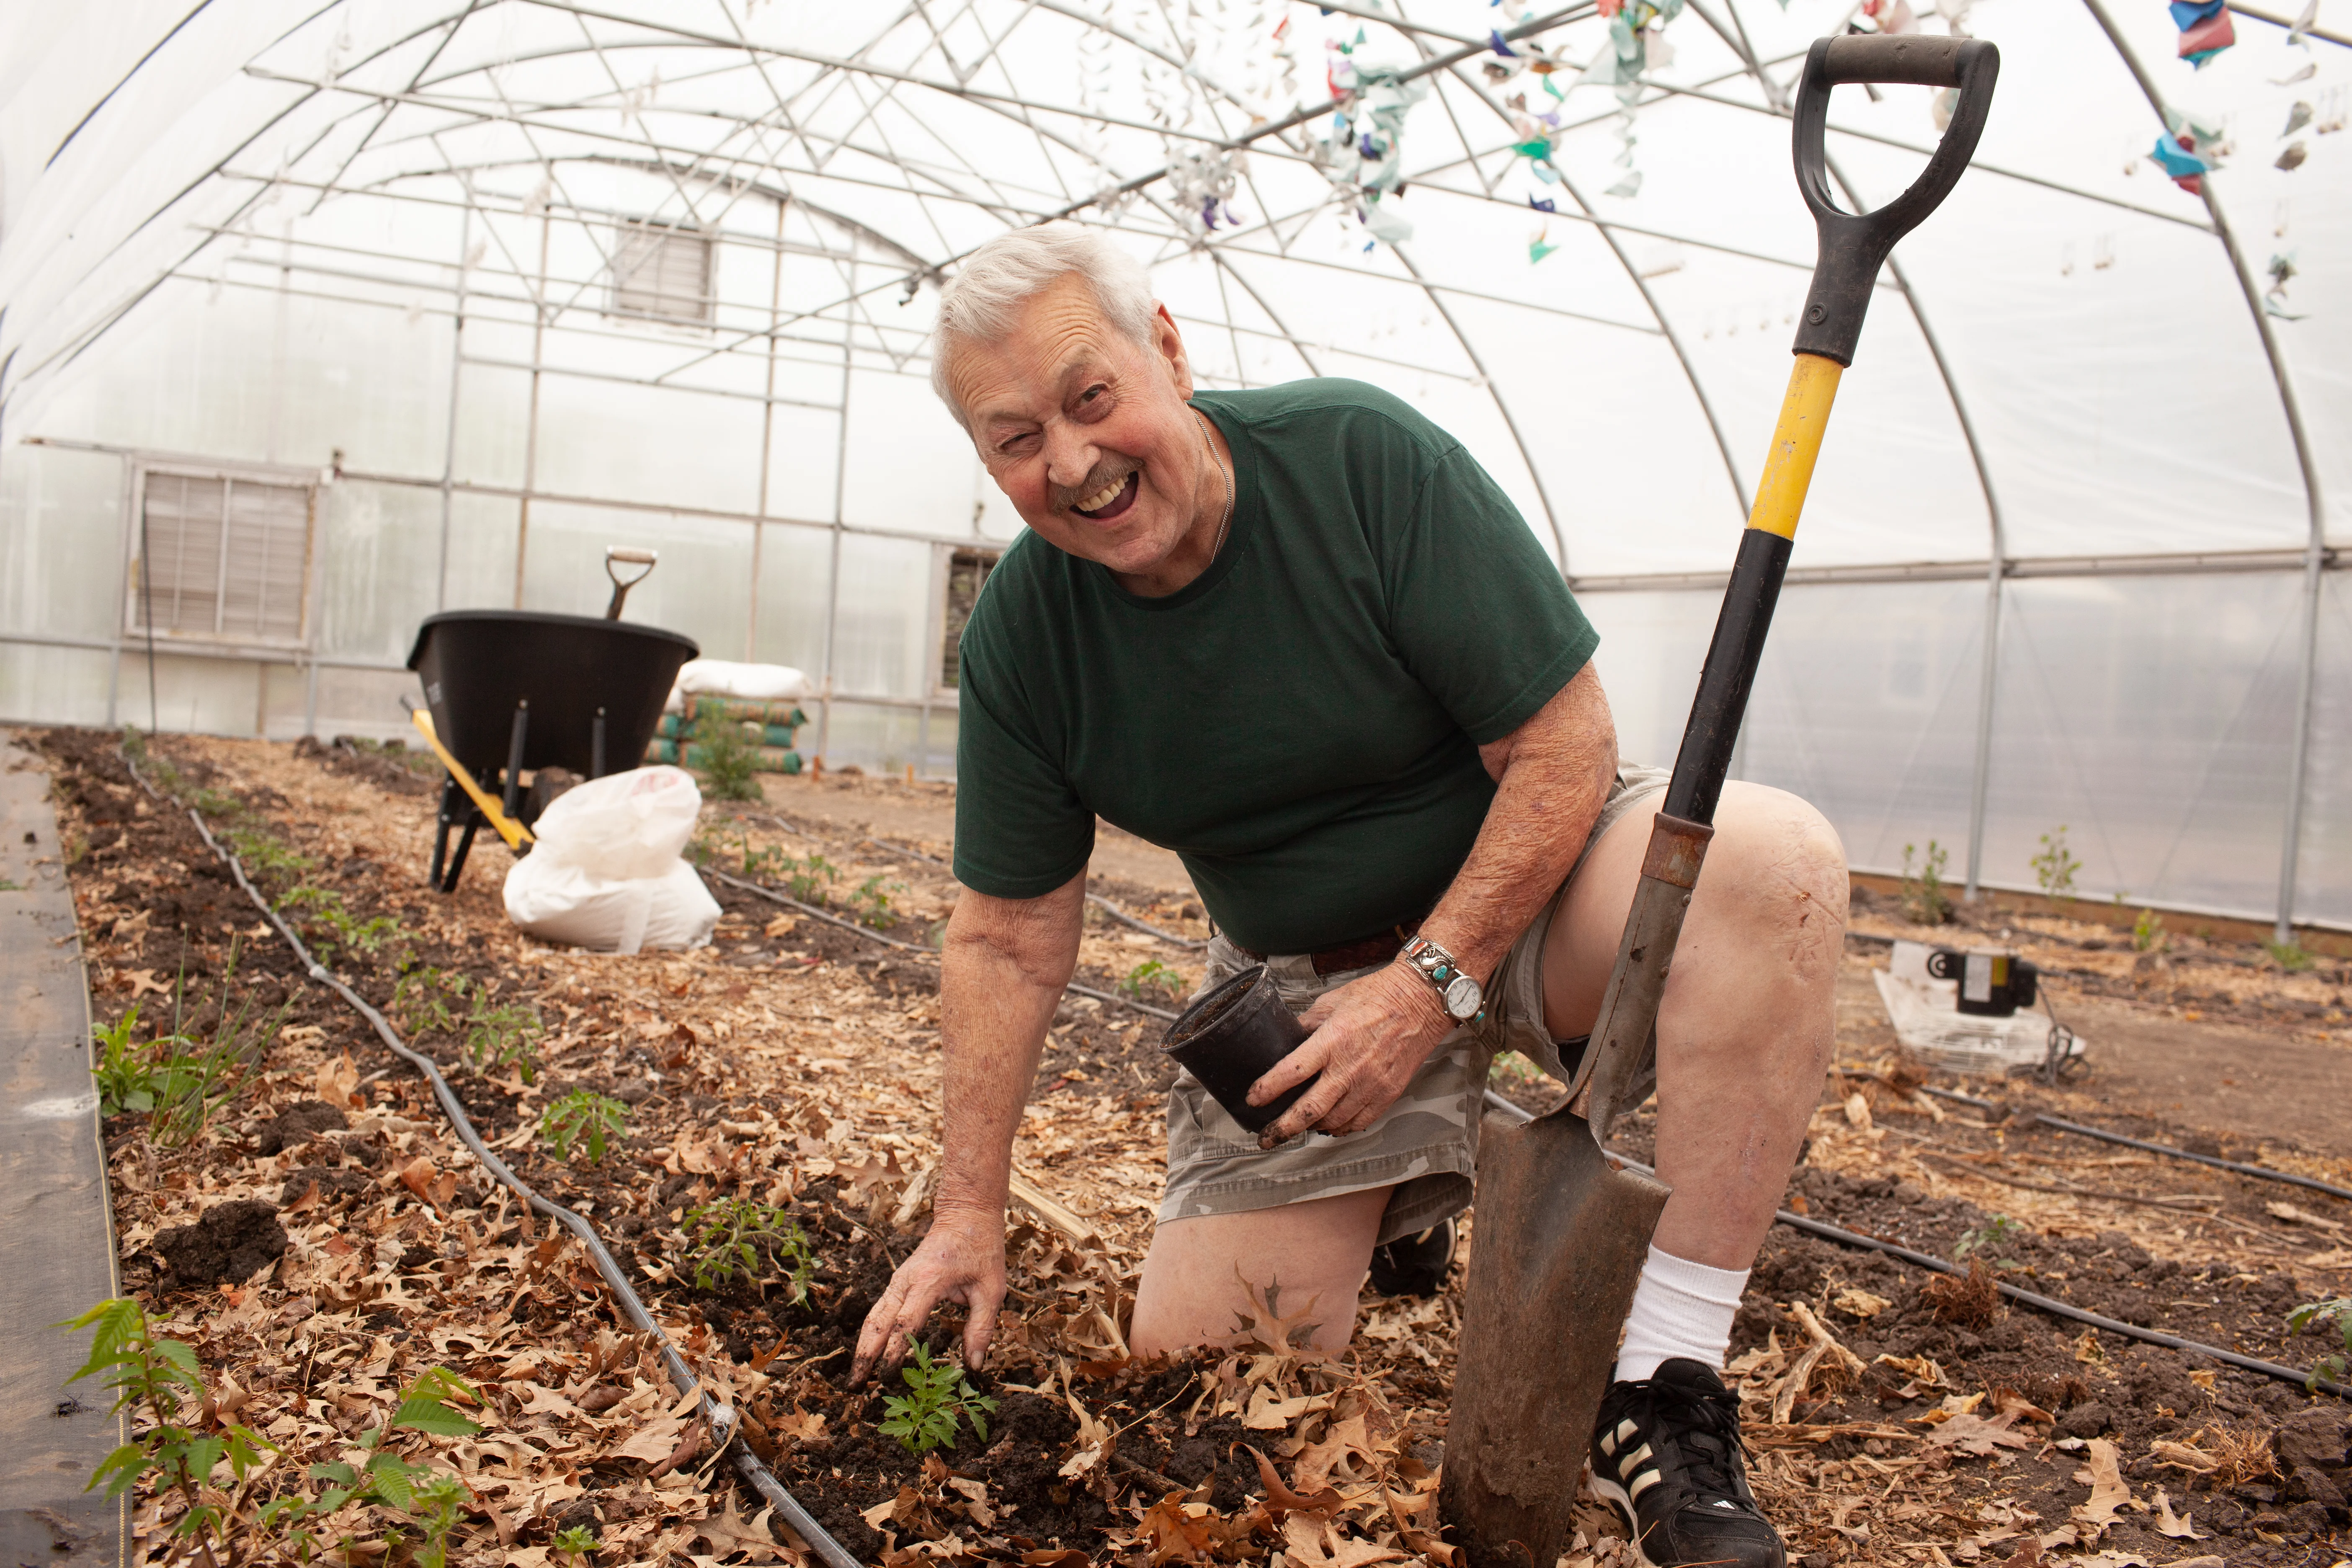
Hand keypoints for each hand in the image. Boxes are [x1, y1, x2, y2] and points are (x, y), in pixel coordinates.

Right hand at [850, 1206, 1005, 1382]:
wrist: (965, 1214)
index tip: (888, 1378)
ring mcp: (898, 1280)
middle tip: (855, 1387)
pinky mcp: (898, 1282)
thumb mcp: (992, 1289)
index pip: (905, 1323)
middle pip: (877, 1322)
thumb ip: (981, 1327)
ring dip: (863, 1347)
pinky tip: (869, 1355)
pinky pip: (880, 1311)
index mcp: (929, 1281)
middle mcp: (906, 1280)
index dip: (895, 1352)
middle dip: (865, 1355)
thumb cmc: (982, 1250)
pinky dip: (872, 1334)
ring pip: (873, 1317)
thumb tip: (974, 1366)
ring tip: (856, 1379)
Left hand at [1248, 960, 1455, 1146]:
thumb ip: (1308, 1025)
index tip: (1253, 1100)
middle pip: (1309, 1110)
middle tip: (1266, 1137)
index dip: (1267, 1090)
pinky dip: (1340, 1128)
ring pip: (1333, 1121)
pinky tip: (1329, 1125)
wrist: (1420, 1003)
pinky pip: (1358, 1122)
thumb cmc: (1377, 996)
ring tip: (1296, 1128)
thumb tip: (1288, 1041)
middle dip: (1282, 1128)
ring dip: (1311, 1128)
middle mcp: (1350, 1067)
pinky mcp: (1388, 1094)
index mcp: (1332, 1040)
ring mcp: (1371, 1084)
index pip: (1291, 1072)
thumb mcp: (1332, 1002)